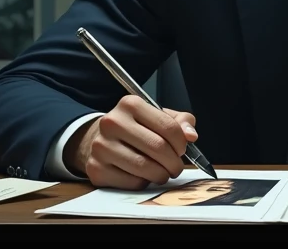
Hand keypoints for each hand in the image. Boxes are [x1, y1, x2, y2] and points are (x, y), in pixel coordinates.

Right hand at [67, 95, 198, 189]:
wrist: (98, 139)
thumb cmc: (135, 128)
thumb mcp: (157, 117)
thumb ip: (180, 122)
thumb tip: (191, 136)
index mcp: (130, 104)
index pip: (167, 126)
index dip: (181, 143)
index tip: (182, 150)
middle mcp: (112, 122)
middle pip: (157, 147)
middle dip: (174, 162)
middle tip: (176, 167)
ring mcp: (101, 146)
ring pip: (144, 167)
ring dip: (161, 174)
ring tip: (164, 173)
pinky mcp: (96, 168)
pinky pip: (131, 181)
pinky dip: (144, 182)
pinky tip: (144, 176)